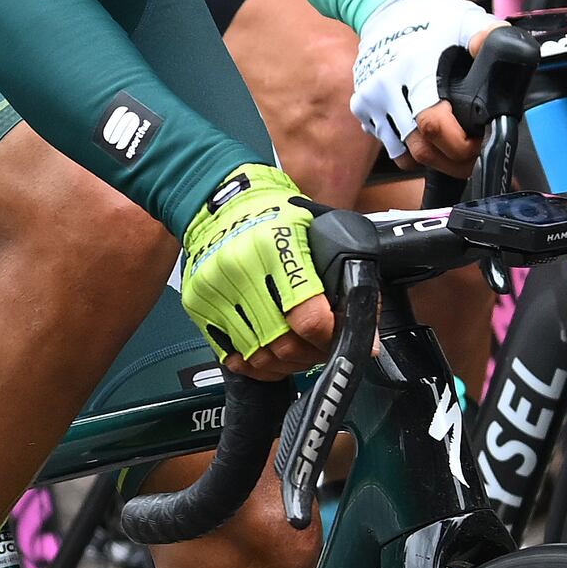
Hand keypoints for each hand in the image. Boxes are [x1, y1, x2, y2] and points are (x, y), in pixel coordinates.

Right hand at [175, 160, 333, 374]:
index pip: (308, 318)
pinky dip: (257, 366)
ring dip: (287, 364)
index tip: (341, 340)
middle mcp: (240, 269)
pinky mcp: (198, 305)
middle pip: (284, 344)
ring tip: (300, 351)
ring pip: (259, 357)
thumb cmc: (275, 214)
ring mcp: (215, 290)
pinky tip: (272, 355)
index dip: (330, 339)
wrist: (220, 201)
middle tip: (322, 347)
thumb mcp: (318, 231)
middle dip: (312, 354)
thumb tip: (367, 336)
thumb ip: (346, 281)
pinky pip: (232, 357)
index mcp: (274, 245)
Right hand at [347, 0, 501, 171]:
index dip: (460, 146)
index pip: (434, 127)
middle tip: (472, 155)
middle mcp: (387, 89)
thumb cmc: (429, 15)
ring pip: (403, 155)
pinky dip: (410, 146)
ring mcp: (371, 101)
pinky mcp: (362, 108)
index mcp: (414, 69)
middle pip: (421, 150)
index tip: (478, 143)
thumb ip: (489, 37)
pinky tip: (426, 130)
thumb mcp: (466, 19)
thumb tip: (506, 58)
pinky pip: (389, 144)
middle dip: (452, 162)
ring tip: (451, 146)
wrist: (386, 4)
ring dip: (431, 158)